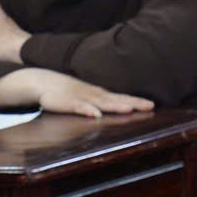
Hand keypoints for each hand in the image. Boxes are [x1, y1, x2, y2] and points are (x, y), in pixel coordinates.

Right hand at [26, 69, 153, 118]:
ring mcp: (82, 98)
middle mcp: (95, 95)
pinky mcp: (67, 103)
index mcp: (101, 95)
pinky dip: (87, 110)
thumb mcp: (88, 96)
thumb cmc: (70, 92)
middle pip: (117, 100)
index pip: (122, 98)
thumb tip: (119, 108)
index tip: (152, 105)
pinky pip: (79, 107)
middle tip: (150, 106)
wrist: (44, 82)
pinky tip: (95, 115)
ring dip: (115, 106)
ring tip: (129, 109)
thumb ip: (101, 102)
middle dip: (133, 103)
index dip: (137, 101)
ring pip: (101, 102)